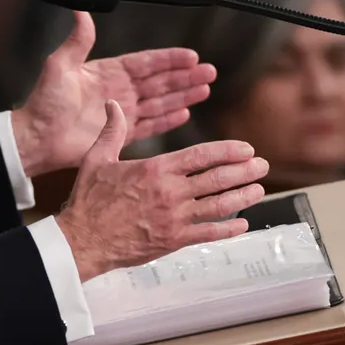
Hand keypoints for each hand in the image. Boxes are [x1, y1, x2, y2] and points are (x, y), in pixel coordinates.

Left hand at [12, 11, 216, 177]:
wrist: (36, 137)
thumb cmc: (44, 102)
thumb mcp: (60, 64)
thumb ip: (78, 39)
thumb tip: (81, 9)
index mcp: (107, 72)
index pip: (146, 63)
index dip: (169, 59)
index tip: (191, 55)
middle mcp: (118, 91)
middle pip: (159, 81)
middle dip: (185, 76)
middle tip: (209, 71)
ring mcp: (121, 112)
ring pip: (160, 102)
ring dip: (183, 95)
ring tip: (205, 89)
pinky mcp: (120, 133)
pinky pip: (150, 125)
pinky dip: (168, 120)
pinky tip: (185, 112)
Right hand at [56, 101, 268, 281]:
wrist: (83, 239)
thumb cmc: (88, 200)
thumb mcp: (96, 158)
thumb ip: (112, 130)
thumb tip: (114, 104)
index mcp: (156, 169)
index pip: (201, 156)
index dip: (228, 151)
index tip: (246, 148)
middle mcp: (170, 192)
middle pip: (217, 179)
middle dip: (244, 171)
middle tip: (261, 165)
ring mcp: (175, 218)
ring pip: (219, 205)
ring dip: (243, 196)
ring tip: (259, 189)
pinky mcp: (173, 240)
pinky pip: (208, 234)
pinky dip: (229, 229)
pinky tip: (243, 223)